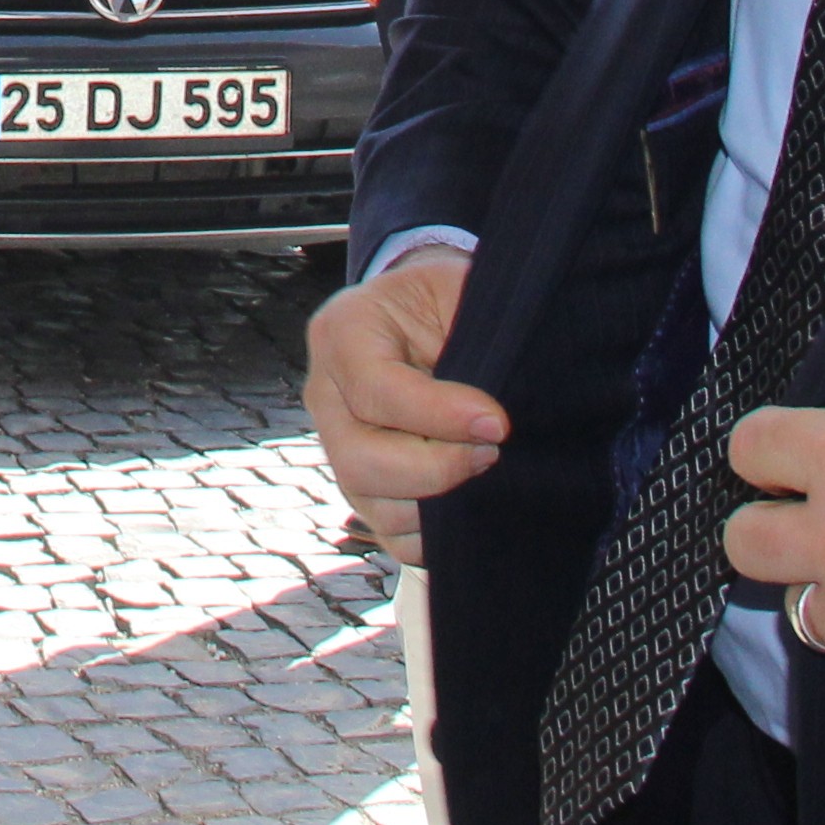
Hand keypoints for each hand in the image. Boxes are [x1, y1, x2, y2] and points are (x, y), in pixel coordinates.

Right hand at [307, 247, 505, 557]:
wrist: (426, 315)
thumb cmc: (448, 299)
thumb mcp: (458, 289)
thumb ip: (476, 334)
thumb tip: (500, 417)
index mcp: (343, 331)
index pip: (376, 390)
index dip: (441, 416)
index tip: (499, 424)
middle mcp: (324, 393)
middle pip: (359, 461)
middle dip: (436, 469)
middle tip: (491, 453)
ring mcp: (335, 444)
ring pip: (371, 503)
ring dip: (437, 504)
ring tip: (481, 472)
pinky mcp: (359, 486)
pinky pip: (388, 532)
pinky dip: (431, 535)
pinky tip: (466, 505)